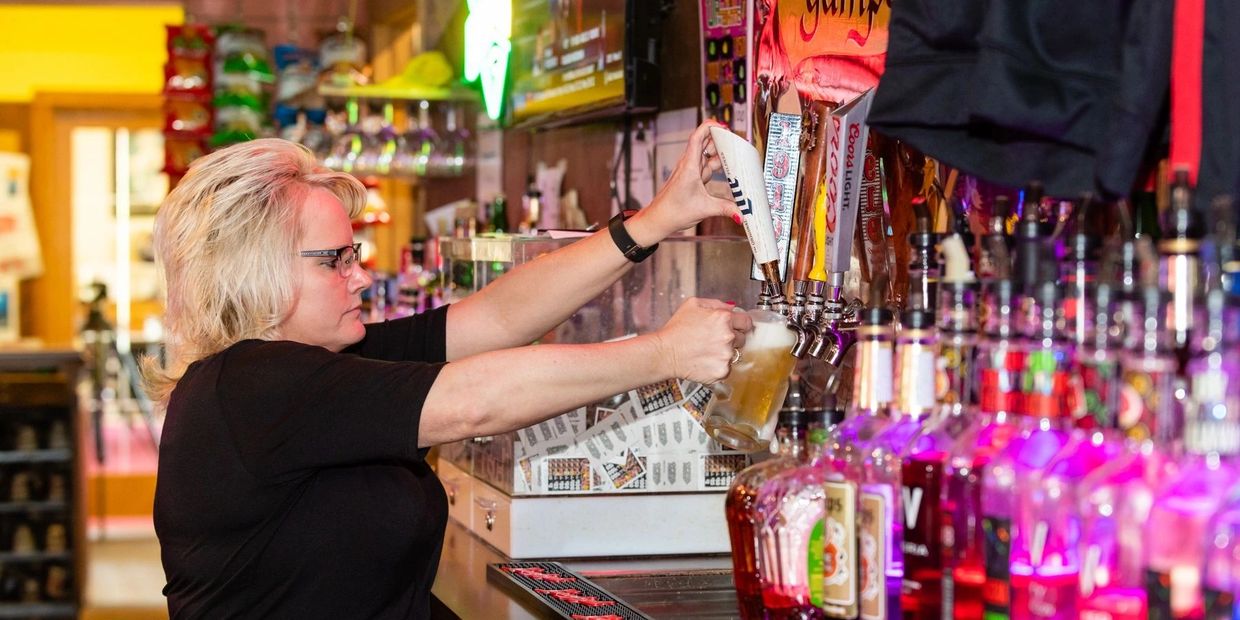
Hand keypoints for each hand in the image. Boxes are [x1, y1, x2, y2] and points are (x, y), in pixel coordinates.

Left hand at [624, 121, 739, 245]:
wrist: (658, 220)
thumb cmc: (673, 211)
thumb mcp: (705, 209)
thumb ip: (726, 208)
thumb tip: (741, 213)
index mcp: (689, 166)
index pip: (698, 136)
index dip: (711, 127)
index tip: (724, 127)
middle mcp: (688, 165)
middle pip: (705, 142)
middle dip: (720, 140)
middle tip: (736, 144)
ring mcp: (689, 171)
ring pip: (706, 154)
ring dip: (718, 153)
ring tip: (734, 155)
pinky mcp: (690, 178)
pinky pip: (705, 166)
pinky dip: (715, 165)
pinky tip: (724, 169)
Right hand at [651, 298, 753, 384]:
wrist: (664, 353)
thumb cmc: (676, 330)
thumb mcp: (693, 304)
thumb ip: (717, 304)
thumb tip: (731, 308)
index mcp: (723, 318)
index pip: (746, 322)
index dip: (740, 324)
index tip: (736, 328)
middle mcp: (728, 337)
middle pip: (741, 339)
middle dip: (731, 339)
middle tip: (713, 340)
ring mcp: (726, 356)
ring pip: (734, 354)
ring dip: (724, 353)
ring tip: (706, 351)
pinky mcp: (722, 371)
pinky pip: (727, 368)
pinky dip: (718, 366)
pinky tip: (705, 361)